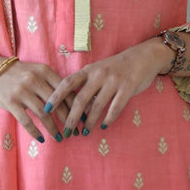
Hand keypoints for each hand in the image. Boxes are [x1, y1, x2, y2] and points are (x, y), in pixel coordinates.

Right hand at [0, 59, 72, 142]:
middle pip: (57, 104)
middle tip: (74, 132)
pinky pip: (26, 121)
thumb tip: (74, 101)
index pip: (65, 90)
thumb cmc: (21, 73)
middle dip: (68, 120)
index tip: (82, 118)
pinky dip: (35, 132)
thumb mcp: (38, 71)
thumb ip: (52, 83)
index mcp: (44, 71)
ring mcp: (22, 91)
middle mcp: (34, 80)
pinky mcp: (11, 102)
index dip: (76, 106)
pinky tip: (42, 138)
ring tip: (60, 138)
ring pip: (43, 114)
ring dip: (53, 129)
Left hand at [45, 39, 169, 135]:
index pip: (67, 83)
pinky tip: (103, 126)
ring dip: (89, 122)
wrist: (143, 56)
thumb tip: (74, 107)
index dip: (56, 96)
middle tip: (65, 132)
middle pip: (80, 99)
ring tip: (84, 133)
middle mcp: (99, 75)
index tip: (46, 109)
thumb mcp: (98, 71)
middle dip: (71, 117)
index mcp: (89, 70)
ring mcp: (113, 81)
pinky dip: (108, 119)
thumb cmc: (116, 67)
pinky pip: (115, 108)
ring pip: (97, 106)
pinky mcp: (127, 88)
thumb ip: (87, 86)